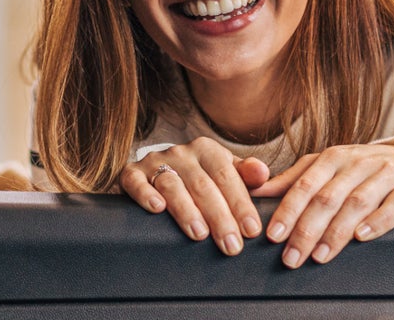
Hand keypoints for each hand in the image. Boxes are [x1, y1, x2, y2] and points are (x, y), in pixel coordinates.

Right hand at [118, 138, 271, 254]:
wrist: (157, 172)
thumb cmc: (200, 178)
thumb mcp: (225, 174)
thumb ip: (245, 175)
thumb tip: (263, 173)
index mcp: (206, 149)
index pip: (227, 176)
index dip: (240, 204)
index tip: (251, 230)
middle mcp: (180, 153)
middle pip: (202, 185)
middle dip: (219, 217)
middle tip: (231, 245)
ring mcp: (154, 161)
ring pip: (172, 185)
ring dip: (186, 210)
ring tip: (200, 234)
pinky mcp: (130, 174)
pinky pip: (135, 182)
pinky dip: (145, 194)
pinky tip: (157, 209)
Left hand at [251, 143, 393, 268]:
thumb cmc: (359, 168)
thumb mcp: (326, 167)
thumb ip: (292, 180)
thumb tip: (255, 191)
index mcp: (332, 157)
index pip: (305, 185)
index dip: (288, 211)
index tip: (274, 236)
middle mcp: (357, 163)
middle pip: (328, 198)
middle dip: (307, 230)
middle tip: (292, 257)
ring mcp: (385, 173)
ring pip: (357, 203)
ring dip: (336, 232)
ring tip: (320, 255)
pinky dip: (377, 222)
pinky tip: (361, 237)